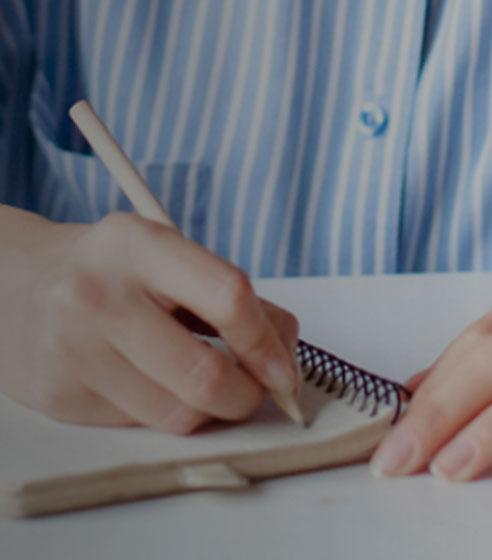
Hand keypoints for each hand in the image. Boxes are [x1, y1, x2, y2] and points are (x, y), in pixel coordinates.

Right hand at [0, 208, 298, 432]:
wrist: (17, 284)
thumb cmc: (115, 270)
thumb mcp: (173, 256)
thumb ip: (235, 298)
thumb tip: (285, 356)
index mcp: (139, 245)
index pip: (228, 297)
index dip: (267, 342)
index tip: (284, 368)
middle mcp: (99, 296)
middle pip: (206, 375)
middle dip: (248, 394)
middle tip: (255, 388)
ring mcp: (73, 351)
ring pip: (179, 415)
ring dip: (211, 409)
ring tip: (204, 379)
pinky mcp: (60, 398)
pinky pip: (144, 425)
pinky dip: (168, 411)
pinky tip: (156, 381)